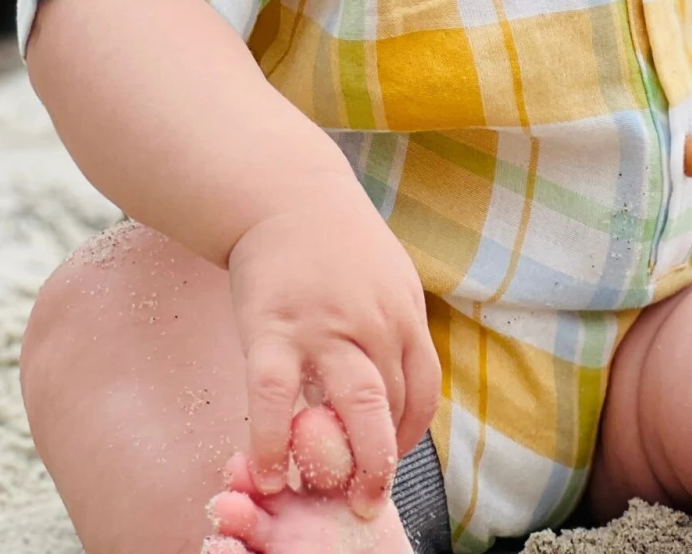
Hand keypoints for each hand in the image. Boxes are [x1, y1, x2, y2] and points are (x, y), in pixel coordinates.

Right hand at [226, 170, 440, 516]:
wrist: (283, 190)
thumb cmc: (333, 239)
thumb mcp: (385, 274)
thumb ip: (394, 324)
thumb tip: (398, 381)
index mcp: (403, 312)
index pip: (423, 390)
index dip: (408, 434)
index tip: (388, 456)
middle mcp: (373, 323)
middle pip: (391, 407)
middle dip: (381, 463)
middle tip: (365, 501)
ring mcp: (325, 327)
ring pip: (349, 408)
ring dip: (343, 463)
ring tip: (327, 498)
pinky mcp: (274, 329)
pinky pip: (276, 399)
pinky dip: (274, 442)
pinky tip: (268, 472)